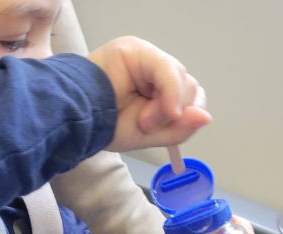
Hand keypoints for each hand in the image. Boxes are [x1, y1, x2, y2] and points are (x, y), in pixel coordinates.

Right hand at [87, 36, 210, 151]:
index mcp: (155, 89)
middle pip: (189, 86)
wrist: (75, 121)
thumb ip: (180, 129)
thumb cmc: (104, 127)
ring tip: (142, 120)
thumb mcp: (150, 135)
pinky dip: (169, 93)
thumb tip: (206, 117)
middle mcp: (153, 70)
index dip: (188, 113)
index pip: (189, 95)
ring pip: (181, 78)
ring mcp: (145, 57)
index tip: (171, 127)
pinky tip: (157, 110)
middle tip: (146, 126)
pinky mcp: (136, 49)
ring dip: (165, 108)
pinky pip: (167, 69)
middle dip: (175, 114)